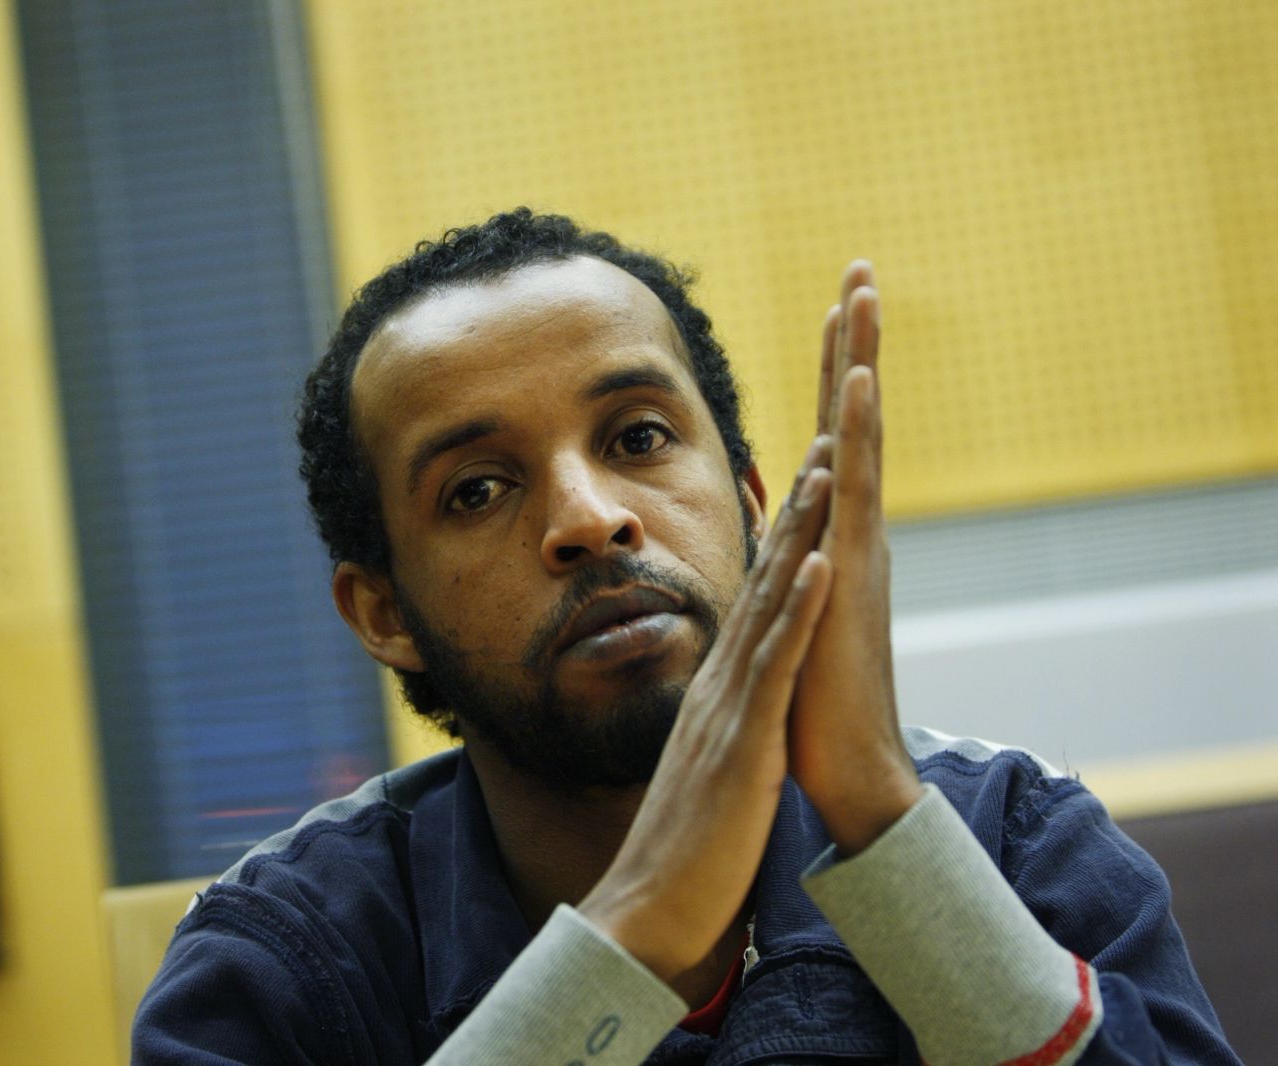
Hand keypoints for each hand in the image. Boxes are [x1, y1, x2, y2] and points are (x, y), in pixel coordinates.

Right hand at [578, 436, 834, 983]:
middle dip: (792, 517)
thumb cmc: (686, 862)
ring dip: (798, 539)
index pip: (753, 611)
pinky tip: (817, 566)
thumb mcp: (712, 784)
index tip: (802, 498)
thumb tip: (734, 734)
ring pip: (769, 609)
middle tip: (818, 448)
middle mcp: (717, 691)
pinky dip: (797, 613)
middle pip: (761, 587)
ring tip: (824, 475)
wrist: (648, 915)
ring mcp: (727, 713)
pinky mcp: (742, 744)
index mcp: (715, 703)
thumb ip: (724, 746)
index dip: (779, 550)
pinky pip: (774, 669)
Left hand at [790, 261, 921, 854]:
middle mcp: (852, 535)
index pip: (830, 440)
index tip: (834, 314)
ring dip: (857, 375)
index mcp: (832, 540)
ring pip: (859, 446)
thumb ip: (786, 578)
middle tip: (859, 272)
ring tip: (861, 305)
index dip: (831, 377)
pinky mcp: (848, 587)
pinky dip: (853, 452)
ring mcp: (855, 556)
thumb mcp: (788, 622)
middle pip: (852, 423)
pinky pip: (852, 506)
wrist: (847, 773)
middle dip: (852, 347)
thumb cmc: (812, 707)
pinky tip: (853, 401)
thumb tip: (781, 548)